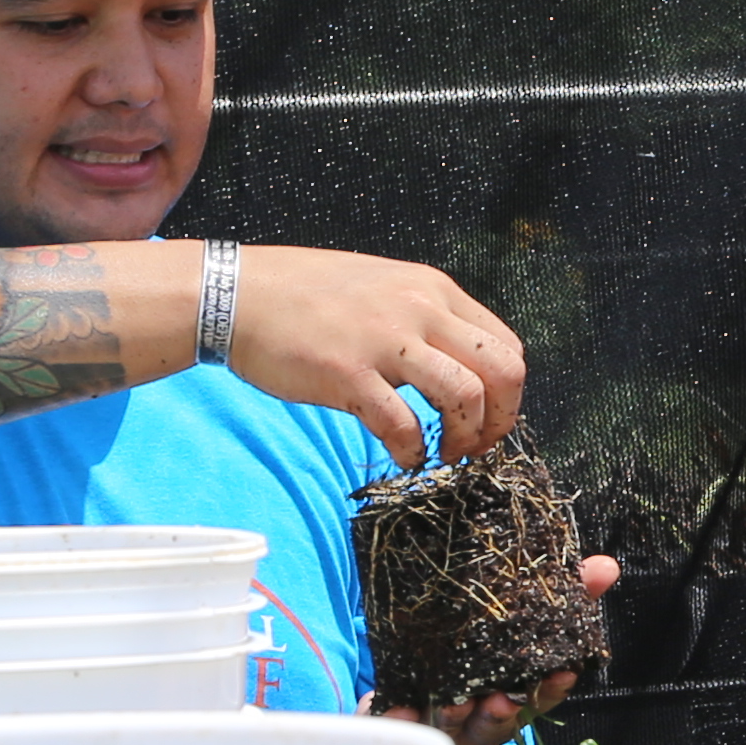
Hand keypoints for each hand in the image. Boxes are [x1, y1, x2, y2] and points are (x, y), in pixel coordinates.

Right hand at [228, 247, 531, 467]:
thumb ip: (422, 317)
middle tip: (476, 445)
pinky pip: (403, 424)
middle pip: (502, 371)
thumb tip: (457, 363)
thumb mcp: (382, 287)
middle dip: (500, 419)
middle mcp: (420, 308)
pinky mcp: (348, 373)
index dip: (508, 393)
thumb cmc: (304, 296)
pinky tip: (404, 457)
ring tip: (444, 454)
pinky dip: (413, 451)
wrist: (236, 294)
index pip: (506, 344)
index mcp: (433, 289)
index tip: (488, 419)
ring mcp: (385, 340)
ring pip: (465, 396)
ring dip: (464, 438)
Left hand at [386, 556, 625, 744]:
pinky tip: (397, 711)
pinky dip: (401, 719)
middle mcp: (482, 717)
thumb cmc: (482, 665)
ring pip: (453, 726)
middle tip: (498, 699)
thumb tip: (608, 565)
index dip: (552, 689)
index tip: (563, 674)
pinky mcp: (407, 724)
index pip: (540, 697)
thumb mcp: (520, 635)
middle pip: (497, 721)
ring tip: (452, 704)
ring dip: (455, 716)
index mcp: (513, 697)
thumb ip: (562, 599)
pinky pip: (402, 725)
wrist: (427, 722)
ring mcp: (445, 725)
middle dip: (500, 712)